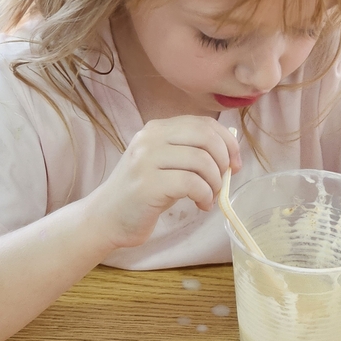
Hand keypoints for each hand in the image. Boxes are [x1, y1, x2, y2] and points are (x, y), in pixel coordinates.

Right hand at [89, 117, 241, 248]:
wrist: (106, 217)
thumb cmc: (141, 193)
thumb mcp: (164, 163)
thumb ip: (190, 152)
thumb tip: (230, 151)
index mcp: (156, 128)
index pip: (203, 123)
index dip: (227, 142)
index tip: (235, 163)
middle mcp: (150, 138)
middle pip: (205, 137)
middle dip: (224, 160)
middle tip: (224, 181)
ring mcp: (146, 160)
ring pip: (201, 161)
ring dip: (214, 182)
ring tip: (209, 196)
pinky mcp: (148, 185)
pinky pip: (192, 184)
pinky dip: (205, 195)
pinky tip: (201, 205)